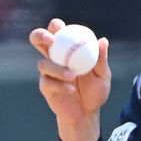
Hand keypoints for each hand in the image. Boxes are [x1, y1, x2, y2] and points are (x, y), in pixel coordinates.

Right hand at [29, 18, 110, 140]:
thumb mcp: (102, 76)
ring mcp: (48, 72)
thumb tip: (102, 41)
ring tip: (73, 76)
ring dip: (57, 68)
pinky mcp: (45, 86)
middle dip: (40, 36)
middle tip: (50, 40)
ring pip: (43, 63)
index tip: (60, 27)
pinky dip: (60, 85)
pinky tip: (71, 89)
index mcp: (68, 49)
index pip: (57, 32)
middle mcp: (54, 57)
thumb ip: (101, 60)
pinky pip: (48, 82)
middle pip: (38, 40)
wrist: (87, 113)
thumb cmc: (95, 91)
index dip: (55, 26)